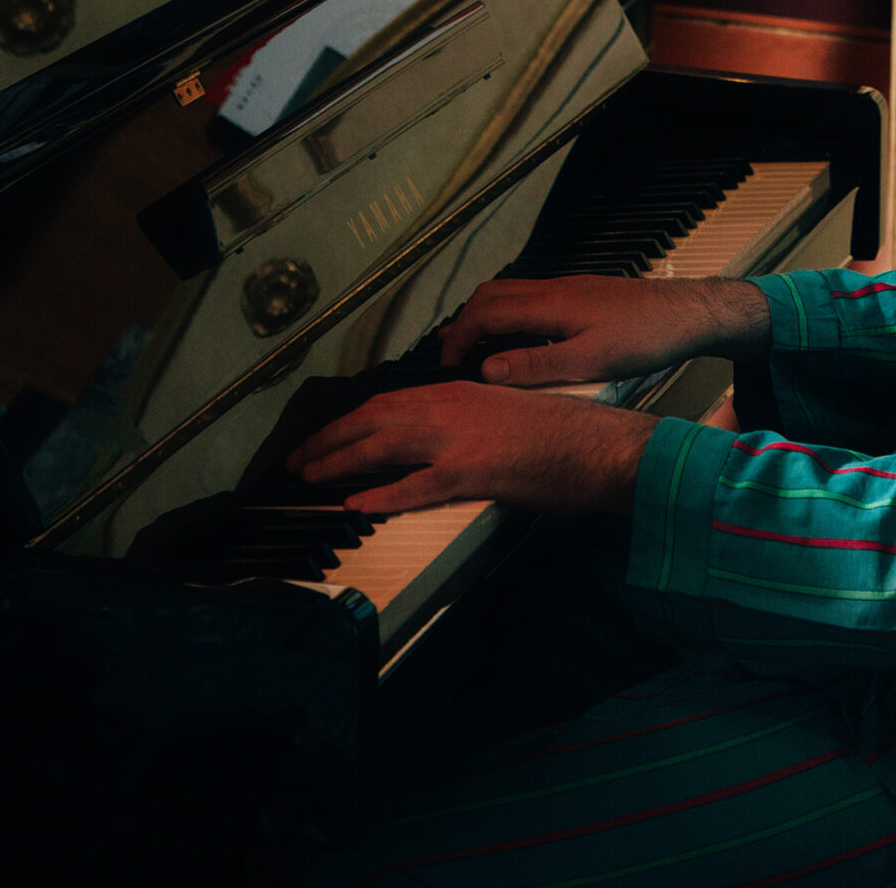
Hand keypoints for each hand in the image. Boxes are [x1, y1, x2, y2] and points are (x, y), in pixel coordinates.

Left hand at [285, 381, 658, 515]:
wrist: (597, 447)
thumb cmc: (558, 437)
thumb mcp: (501, 414)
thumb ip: (463, 421)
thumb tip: (429, 442)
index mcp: (458, 391)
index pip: (387, 400)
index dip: (348, 419)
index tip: (323, 435)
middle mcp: (451, 405)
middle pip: (373, 417)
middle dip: (329, 438)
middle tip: (298, 458)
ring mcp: (459, 438)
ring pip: (383, 444)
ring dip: (339, 460)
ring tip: (309, 477)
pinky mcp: (472, 471)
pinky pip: (415, 485)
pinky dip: (381, 495)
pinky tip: (356, 504)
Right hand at [439, 275, 768, 386]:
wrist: (688, 313)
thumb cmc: (647, 337)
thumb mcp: (589, 362)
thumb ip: (536, 367)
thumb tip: (489, 371)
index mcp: (548, 305)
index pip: (482, 314)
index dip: (457, 339)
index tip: (446, 365)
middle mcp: (552, 290)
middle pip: (488, 296)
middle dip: (463, 324)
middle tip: (452, 355)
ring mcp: (567, 289)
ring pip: (509, 294)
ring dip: (486, 318)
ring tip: (476, 348)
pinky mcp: (581, 295)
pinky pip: (530, 299)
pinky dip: (511, 317)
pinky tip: (522, 340)